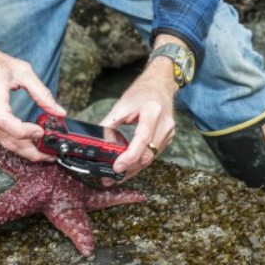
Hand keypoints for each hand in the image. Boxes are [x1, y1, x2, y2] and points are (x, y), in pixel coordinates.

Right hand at [0, 37, 65, 161]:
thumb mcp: (22, 71)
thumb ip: (42, 93)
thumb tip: (58, 112)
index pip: (4, 122)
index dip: (24, 131)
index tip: (41, 131)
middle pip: (5, 140)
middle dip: (29, 152)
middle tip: (49, 156)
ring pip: (2, 142)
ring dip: (23, 150)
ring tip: (43, 152)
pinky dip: (13, 142)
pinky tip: (27, 142)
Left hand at [100, 56, 178, 184]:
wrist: (160, 85)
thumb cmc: (142, 93)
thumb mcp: (122, 105)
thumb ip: (109, 124)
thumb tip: (96, 141)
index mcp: (152, 112)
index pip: (142, 139)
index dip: (129, 156)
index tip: (117, 167)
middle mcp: (164, 124)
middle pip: (146, 154)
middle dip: (128, 169)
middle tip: (110, 178)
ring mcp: (169, 133)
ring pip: (150, 158)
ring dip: (133, 169)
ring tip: (116, 177)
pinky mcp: (168, 138)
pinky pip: (153, 155)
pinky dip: (139, 163)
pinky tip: (128, 168)